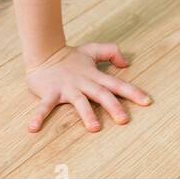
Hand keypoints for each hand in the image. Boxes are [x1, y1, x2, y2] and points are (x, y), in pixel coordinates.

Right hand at [26, 43, 151, 133]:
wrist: (45, 52)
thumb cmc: (70, 56)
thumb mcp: (93, 50)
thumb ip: (111, 52)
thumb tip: (127, 62)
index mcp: (94, 75)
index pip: (117, 84)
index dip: (132, 92)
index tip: (147, 101)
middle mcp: (83, 82)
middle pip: (101, 94)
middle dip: (113, 106)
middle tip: (124, 119)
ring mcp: (67, 88)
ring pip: (79, 102)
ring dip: (86, 114)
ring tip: (94, 128)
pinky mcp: (51, 92)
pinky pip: (45, 106)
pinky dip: (39, 116)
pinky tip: (33, 128)